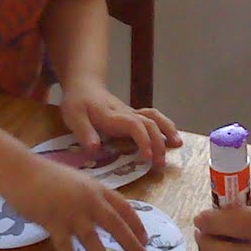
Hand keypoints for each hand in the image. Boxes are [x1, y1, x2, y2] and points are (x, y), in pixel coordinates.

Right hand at [11, 155, 152, 250]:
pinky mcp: (53, 222)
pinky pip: (65, 249)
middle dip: (132, 245)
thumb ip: (90, 196)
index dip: (137, 224)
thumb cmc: (45, 175)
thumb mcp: (76, 182)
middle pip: (116, 225)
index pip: (124, 207)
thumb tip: (102, 214)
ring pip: (93, 240)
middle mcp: (89, 200)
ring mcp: (71, 212)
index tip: (146, 240)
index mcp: (97, 188)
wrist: (20, 171)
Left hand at [57, 79, 181, 168]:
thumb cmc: (78, 102)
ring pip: (155, 117)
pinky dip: (165, 127)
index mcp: (113, 116)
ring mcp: (132, 113)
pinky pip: (153, 118)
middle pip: (150, 123)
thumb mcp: (73, 116)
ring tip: (177, 145)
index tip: (148, 156)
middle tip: (161, 164)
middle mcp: (126, 113)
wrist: (84, 86)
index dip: (143, 140)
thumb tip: (94, 149)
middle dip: (158, 142)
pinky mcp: (134, 115)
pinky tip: (172, 138)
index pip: (134, 125)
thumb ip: (84, 132)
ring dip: (167, 130)